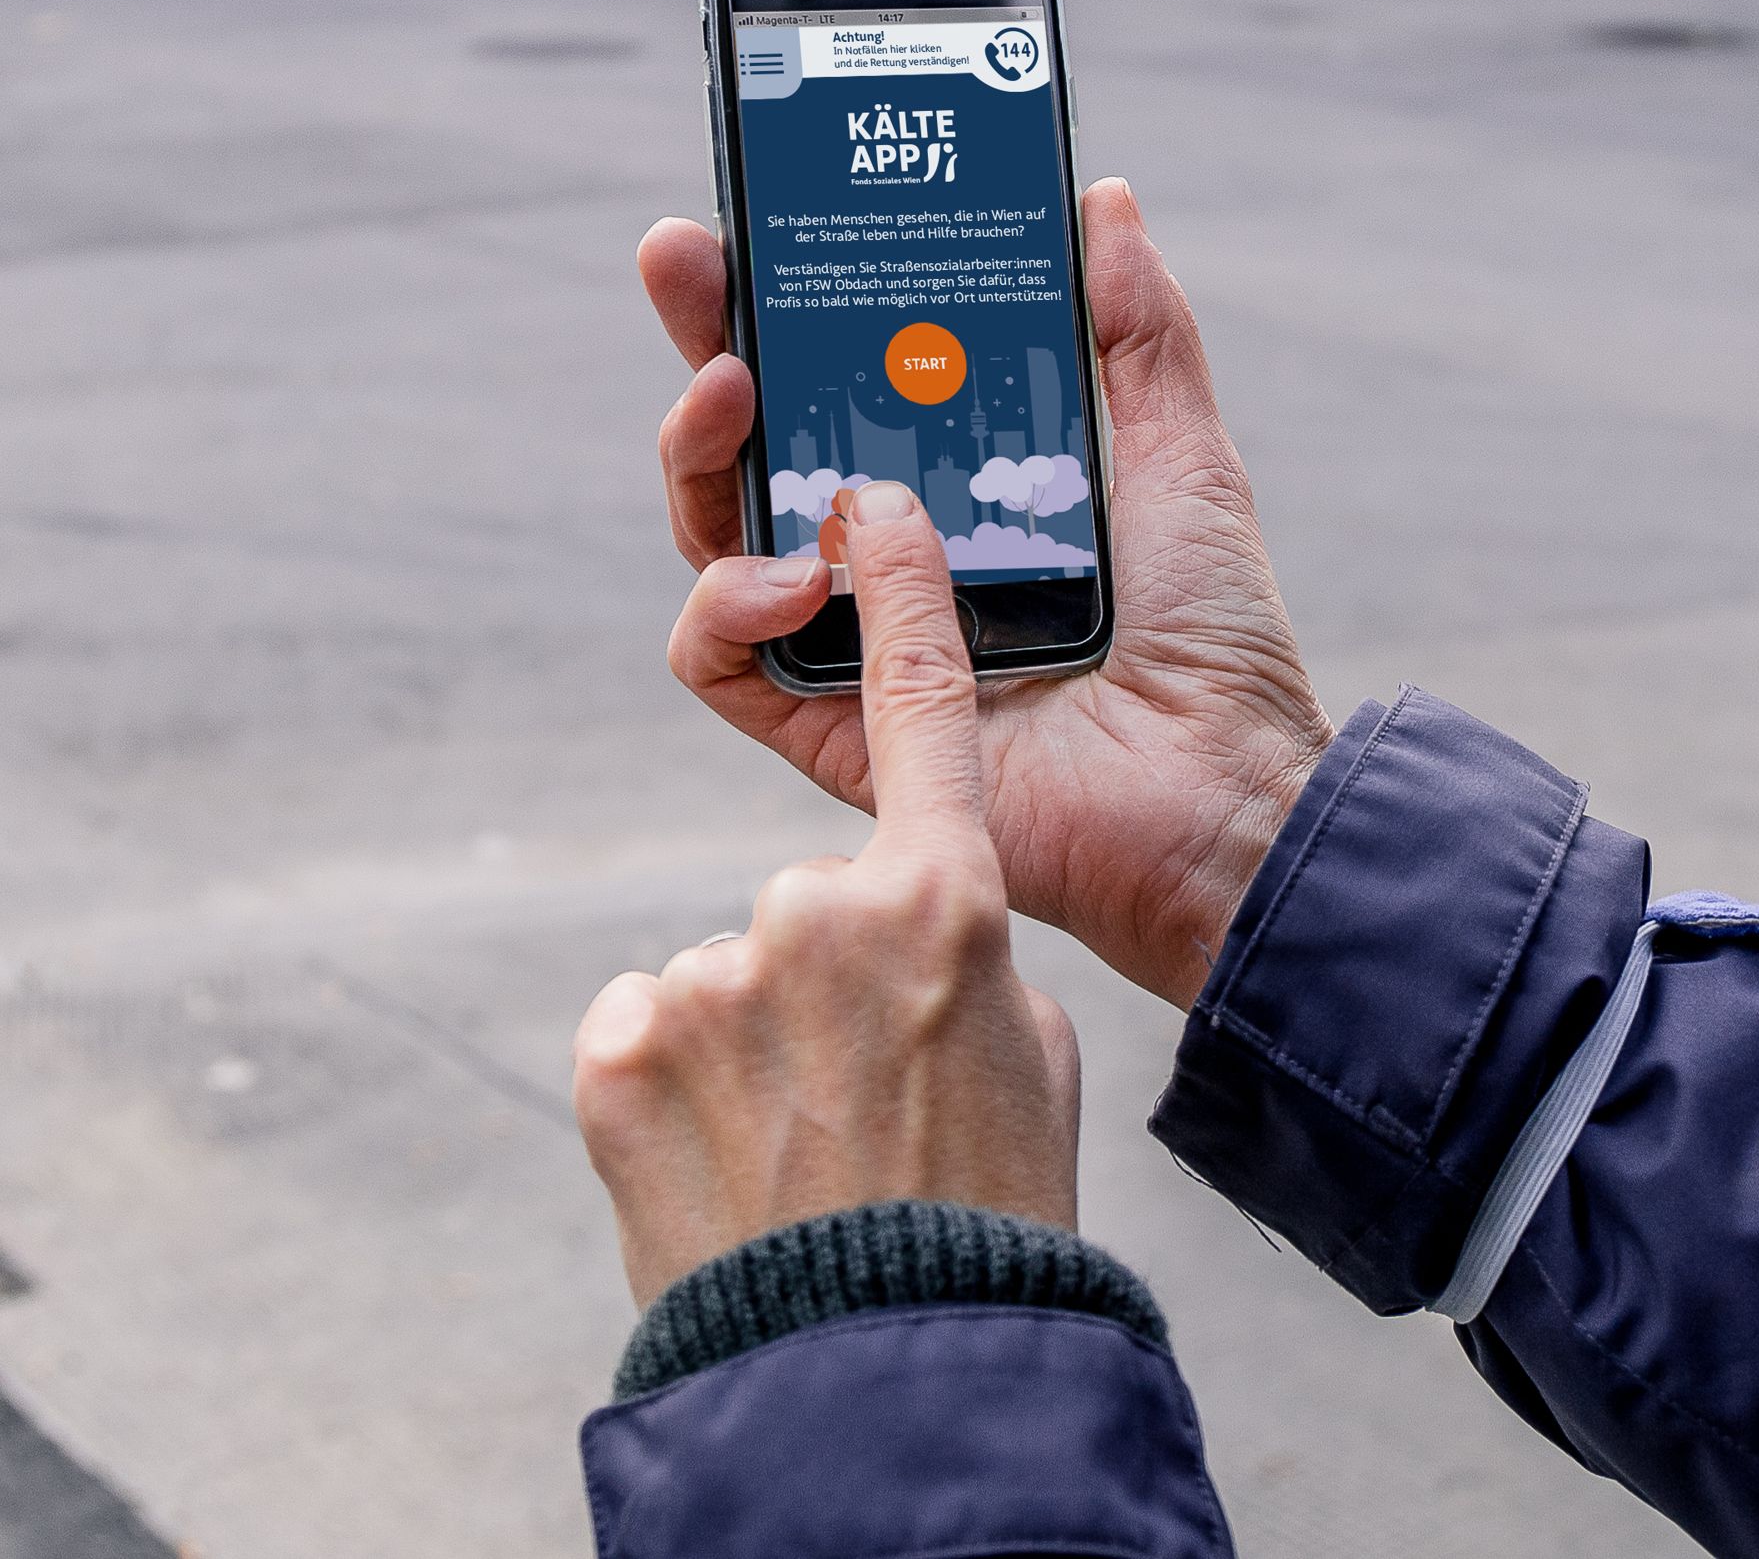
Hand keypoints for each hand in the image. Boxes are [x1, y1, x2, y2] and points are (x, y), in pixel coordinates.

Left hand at [574, 485, 1083, 1305]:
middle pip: (811, 898)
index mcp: (949, 899)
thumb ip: (969, 953)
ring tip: (802, 1152)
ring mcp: (709, 974)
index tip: (863, 510)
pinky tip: (725, 1161)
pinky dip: (679, 1084)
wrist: (870, 1357)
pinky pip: (651, 1025)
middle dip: (829, 973)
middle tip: (864, 1085)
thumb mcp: (1030, 1055)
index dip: (899, 593)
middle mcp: (818, 910)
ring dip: (756, 1043)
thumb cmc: (985, 1206)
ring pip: (727, 972)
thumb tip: (920, 929)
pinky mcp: (619, 1047)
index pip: (919, 702)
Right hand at [641, 181, 1330, 1008]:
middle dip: (704, 340)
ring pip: (712, 536)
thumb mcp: (1182, 462)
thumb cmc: (1216, 644)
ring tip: (730, 395)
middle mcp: (889, 559)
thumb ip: (1138, 335)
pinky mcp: (832, 731)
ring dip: (699, 457)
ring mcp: (850, 643)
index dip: (784, 298)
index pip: (842, 377)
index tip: (754, 216)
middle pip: (756, 439)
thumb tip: (1099, 199)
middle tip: (686, 261)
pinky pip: (720, 664)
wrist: (1227, 799)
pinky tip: (789, 569)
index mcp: (959, 487)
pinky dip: (727, 606)